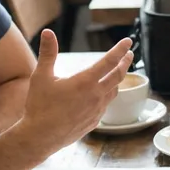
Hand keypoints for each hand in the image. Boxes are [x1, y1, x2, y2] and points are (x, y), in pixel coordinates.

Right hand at [17, 30, 132, 150]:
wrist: (40, 137)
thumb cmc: (39, 106)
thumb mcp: (41, 76)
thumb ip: (48, 53)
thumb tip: (48, 32)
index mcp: (85, 82)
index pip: (109, 61)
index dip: (120, 49)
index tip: (128, 41)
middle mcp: (96, 96)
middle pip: (118, 76)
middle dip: (125, 62)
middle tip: (129, 54)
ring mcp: (97, 110)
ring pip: (114, 92)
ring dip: (117, 80)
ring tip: (117, 73)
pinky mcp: (94, 122)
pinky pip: (105, 106)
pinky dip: (107, 96)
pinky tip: (101, 95)